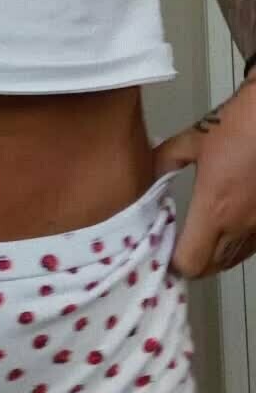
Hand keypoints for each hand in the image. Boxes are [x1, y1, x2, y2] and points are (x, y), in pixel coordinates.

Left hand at [151, 74, 255, 277]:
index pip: (190, 262)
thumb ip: (165, 160)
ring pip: (233, 261)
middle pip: (210, 268)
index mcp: (214, 209)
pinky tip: (229, 228)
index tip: (165, 248)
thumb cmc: (240, 124)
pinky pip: (252, 247)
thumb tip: (148, 172)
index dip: (174, 261)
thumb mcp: (193, 139)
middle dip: (192, 262)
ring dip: (215, 257)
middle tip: (180, 245)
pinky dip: (237, 246)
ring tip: (202, 239)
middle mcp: (240, 225)